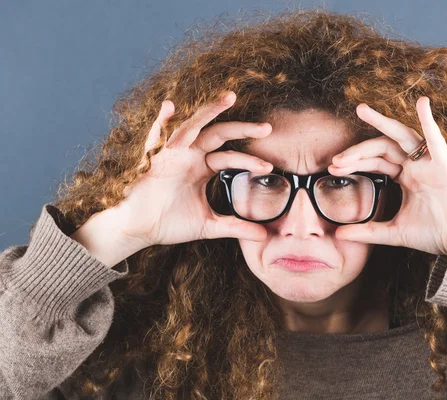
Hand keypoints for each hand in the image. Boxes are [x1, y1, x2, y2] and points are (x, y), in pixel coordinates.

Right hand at [110, 91, 273, 247]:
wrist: (140, 230)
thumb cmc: (170, 223)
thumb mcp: (210, 225)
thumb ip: (236, 227)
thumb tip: (264, 237)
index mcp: (203, 167)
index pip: (231, 157)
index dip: (250, 161)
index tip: (269, 167)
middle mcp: (191, 155)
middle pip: (220, 135)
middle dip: (243, 129)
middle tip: (267, 128)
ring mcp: (173, 154)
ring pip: (194, 127)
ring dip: (210, 111)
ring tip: (229, 99)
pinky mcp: (155, 159)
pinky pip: (158, 137)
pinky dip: (161, 122)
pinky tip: (169, 107)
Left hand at [329, 97, 446, 256]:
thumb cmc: (433, 234)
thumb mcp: (393, 232)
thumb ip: (367, 232)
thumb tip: (339, 235)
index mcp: (405, 177)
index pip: (375, 161)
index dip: (354, 162)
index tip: (332, 168)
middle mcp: (415, 165)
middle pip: (382, 148)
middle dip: (357, 151)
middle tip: (336, 158)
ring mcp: (429, 162)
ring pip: (402, 136)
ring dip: (382, 122)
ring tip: (361, 110)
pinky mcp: (445, 164)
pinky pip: (436, 139)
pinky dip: (429, 120)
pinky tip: (422, 103)